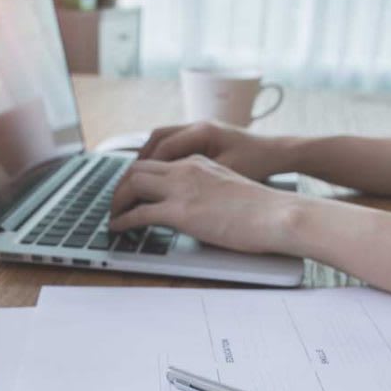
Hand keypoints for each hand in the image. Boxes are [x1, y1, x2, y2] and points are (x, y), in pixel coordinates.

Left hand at [109, 155, 301, 254]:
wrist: (278, 214)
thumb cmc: (263, 209)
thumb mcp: (230, 188)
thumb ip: (208, 190)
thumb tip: (200, 207)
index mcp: (199, 162)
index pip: (157, 162)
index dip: (138, 177)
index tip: (131, 190)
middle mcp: (186, 169)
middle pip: (137, 168)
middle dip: (121, 186)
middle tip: (115, 203)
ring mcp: (181, 189)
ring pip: (132, 185)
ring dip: (117, 201)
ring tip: (112, 216)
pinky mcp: (180, 212)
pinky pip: (138, 213)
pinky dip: (122, 221)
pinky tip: (117, 229)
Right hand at [138, 121, 287, 181]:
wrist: (281, 153)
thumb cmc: (259, 163)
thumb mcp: (228, 175)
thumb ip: (198, 182)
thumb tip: (168, 196)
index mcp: (203, 132)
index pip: (162, 148)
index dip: (145, 170)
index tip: (134, 187)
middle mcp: (198, 126)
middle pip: (156, 139)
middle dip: (139, 163)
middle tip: (126, 185)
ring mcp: (201, 129)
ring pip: (163, 140)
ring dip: (149, 159)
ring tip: (137, 181)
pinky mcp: (205, 138)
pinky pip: (175, 144)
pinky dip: (163, 159)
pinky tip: (160, 177)